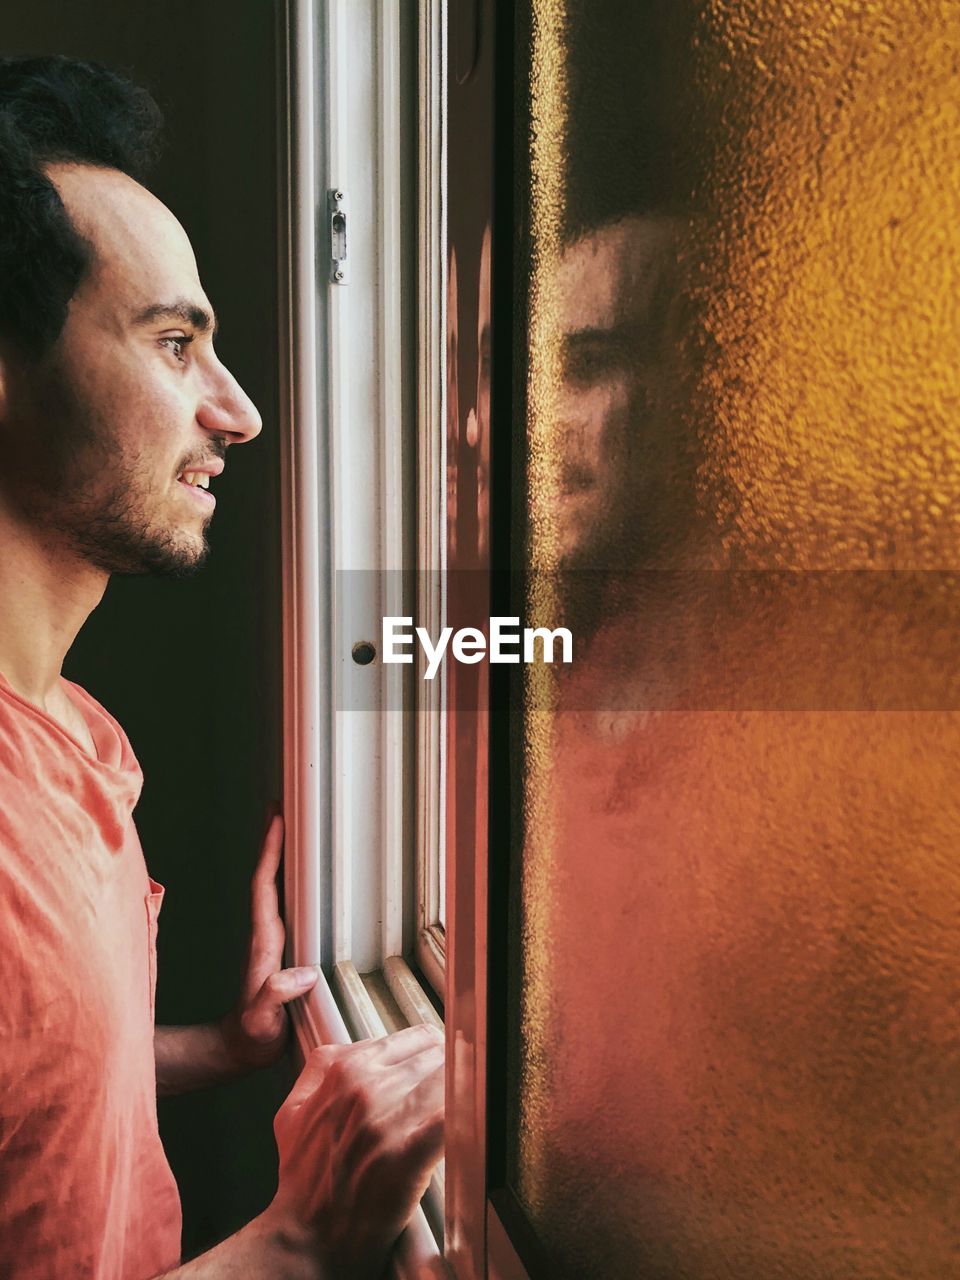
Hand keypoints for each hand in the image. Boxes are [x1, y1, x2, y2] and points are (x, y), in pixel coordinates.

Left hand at [221, 808, 317, 1072]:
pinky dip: (290, 879)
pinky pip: (284, 902)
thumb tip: (303, 973)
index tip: (278, 820)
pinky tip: (304, 874)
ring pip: (274, 886)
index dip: (270, 853)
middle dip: (273, 841)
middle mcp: (265, 934)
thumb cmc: (253, 1038)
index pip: (265, 888)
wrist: (240, 1049)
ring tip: (293, 827)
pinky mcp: (279, 948)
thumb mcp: (263, 1023)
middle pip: (267, 876)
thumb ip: (274, 998)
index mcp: (264, 942)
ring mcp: (270, 940)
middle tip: (283, 806)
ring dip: (281, 856)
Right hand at [267, 1024, 444, 1278]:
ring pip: (451, 1077)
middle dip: (450, 1073)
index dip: (434, 1056)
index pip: (416, 1038)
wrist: (308, 1237)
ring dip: (464, 1092)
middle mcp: (367, 1085)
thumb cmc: (305, 1180)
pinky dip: (469, 1113)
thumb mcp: (293, 1112)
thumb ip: (319, 1070)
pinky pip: (455, 1113)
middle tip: (454, 1096)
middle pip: (438, 1054)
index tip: (441, 1072)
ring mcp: (387, 1116)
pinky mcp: (410, 1151)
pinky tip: (474, 1123)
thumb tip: (350, 1048)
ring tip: (466, 1111)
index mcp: (344, 1069)